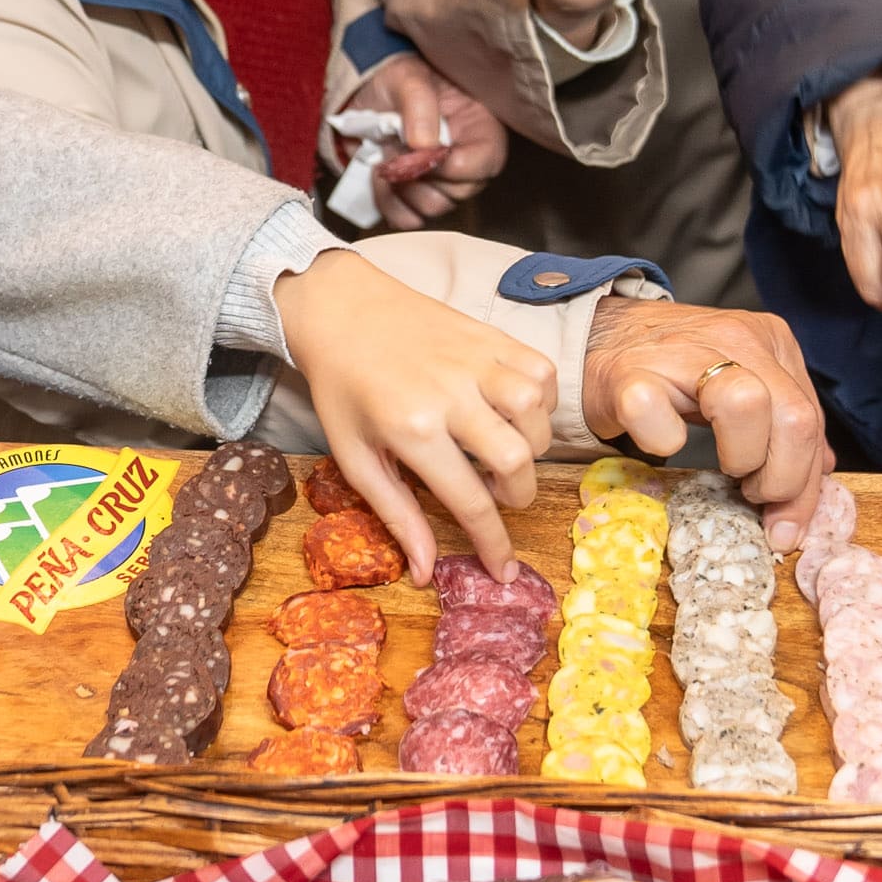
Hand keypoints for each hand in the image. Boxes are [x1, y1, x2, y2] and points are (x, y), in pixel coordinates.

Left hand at [271, 247, 553, 572]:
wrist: (339, 309)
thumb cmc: (343, 389)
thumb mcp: (355, 458)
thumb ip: (397, 515)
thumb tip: (426, 572)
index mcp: (412, 429)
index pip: (472, 501)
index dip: (494, 543)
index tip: (504, 568)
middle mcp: (451, 394)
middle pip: (517, 460)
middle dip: (518, 494)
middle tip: (496, 493)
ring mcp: (476, 360)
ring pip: (536, 414)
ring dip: (531, 445)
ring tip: (502, 449)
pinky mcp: (491, 336)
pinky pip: (542, 373)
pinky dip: (540, 401)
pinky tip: (513, 411)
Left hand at [333, 53, 506, 223]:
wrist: (365, 92)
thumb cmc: (396, 80)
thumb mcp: (408, 77)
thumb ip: (419, 103)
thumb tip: (424, 143)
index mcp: (477, 126)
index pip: (488, 160)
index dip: (457, 165)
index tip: (425, 152)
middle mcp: (465, 158)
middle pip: (459, 192)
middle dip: (421, 175)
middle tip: (396, 151)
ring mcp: (439, 181)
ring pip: (432, 208)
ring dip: (401, 187)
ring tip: (385, 158)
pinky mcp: (413, 196)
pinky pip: (407, 218)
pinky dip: (387, 202)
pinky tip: (378, 176)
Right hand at [580, 295, 832, 528]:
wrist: (600, 338)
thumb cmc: (675, 372)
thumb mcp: (741, 387)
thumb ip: (782, 426)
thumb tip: (821, 475)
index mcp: (770, 342)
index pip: (811, 419)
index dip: (806, 485)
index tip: (787, 524)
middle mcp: (736, 338)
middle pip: (795, 418)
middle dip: (783, 479)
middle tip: (753, 494)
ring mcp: (683, 352)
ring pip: (748, 406)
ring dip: (741, 458)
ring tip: (722, 469)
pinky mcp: (631, 376)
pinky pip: (662, 421)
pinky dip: (666, 444)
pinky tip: (665, 443)